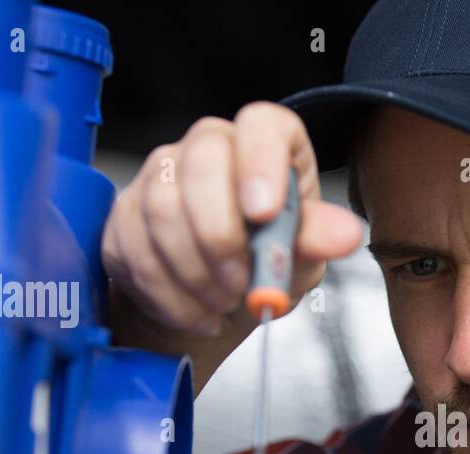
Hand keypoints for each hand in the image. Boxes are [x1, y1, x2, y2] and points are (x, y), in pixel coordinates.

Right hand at [101, 102, 363, 385]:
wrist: (213, 307)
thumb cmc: (263, 270)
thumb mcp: (300, 260)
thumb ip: (317, 241)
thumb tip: (346, 234)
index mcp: (266, 147)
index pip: (263, 124)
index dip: (261, 161)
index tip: (262, 213)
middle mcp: (210, 147)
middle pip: (202, 161)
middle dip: (220, 236)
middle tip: (239, 287)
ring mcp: (160, 174)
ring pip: (162, 208)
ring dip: (195, 273)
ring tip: (222, 304)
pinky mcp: (124, 212)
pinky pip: (133, 246)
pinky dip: (168, 293)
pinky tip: (195, 313)